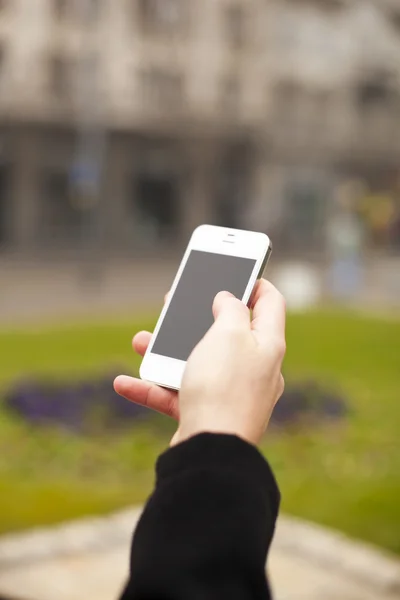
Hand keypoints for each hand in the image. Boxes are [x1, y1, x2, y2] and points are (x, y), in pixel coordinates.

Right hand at [114, 280, 285, 446]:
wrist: (211, 451)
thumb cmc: (224, 387)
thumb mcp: (229, 333)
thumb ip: (230, 308)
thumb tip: (228, 299)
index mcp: (268, 345)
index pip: (270, 303)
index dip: (254, 281)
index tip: (236, 270)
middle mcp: (253, 368)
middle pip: (227, 332)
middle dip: (197, 316)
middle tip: (176, 302)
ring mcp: (230, 393)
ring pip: (196, 362)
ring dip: (165, 351)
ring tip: (142, 341)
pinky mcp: (207, 414)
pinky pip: (178, 394)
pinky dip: (152, 387)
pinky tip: (125, 382)